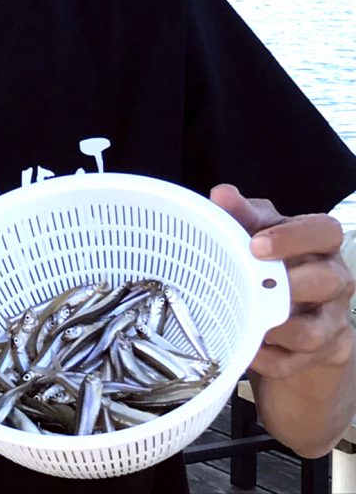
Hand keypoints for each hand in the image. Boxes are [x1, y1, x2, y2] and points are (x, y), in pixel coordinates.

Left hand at [210, 184, 354, 379]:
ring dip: (277, 328)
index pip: (325, 232)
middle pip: (328, 281)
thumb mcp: (261, 233)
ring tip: (249, 319)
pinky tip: (246, 348)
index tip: (257, 244)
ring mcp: (331, 322)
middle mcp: (335, 282)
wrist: (296, 315)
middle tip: (254, 282)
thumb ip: (243, 214)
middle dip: (290, 284)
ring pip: (313, 331)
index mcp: (322, 246)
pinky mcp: (320, 355)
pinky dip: (267, 358)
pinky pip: (294, 363)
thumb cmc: (278, 263)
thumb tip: (221, 194)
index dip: (293, 237)